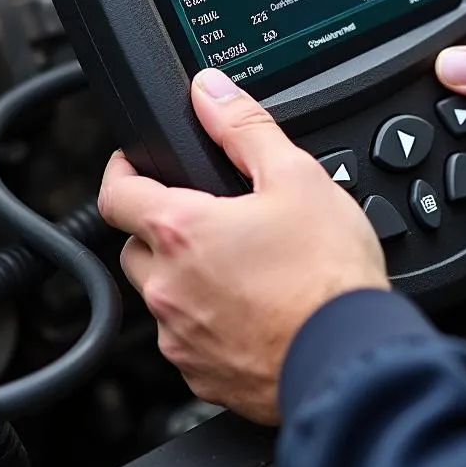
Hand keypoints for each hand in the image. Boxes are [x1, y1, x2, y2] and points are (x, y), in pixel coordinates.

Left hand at [97, 69, 388, 424]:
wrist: (350, 356)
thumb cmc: (327, 274)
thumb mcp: (296, 175)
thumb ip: (245, 126)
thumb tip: (211, 90)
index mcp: (181, 231)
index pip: (115, 193)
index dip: (122, 170)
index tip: (134, 163)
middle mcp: (168, 289)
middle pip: (136, 246)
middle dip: (160, 226)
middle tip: (207, 215)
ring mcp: (181, 339)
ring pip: (162, 295)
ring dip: (185, 275)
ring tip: (241, 264)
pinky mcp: (203, 376)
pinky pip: (188, 339)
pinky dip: (208, 319)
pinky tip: (253, 308)